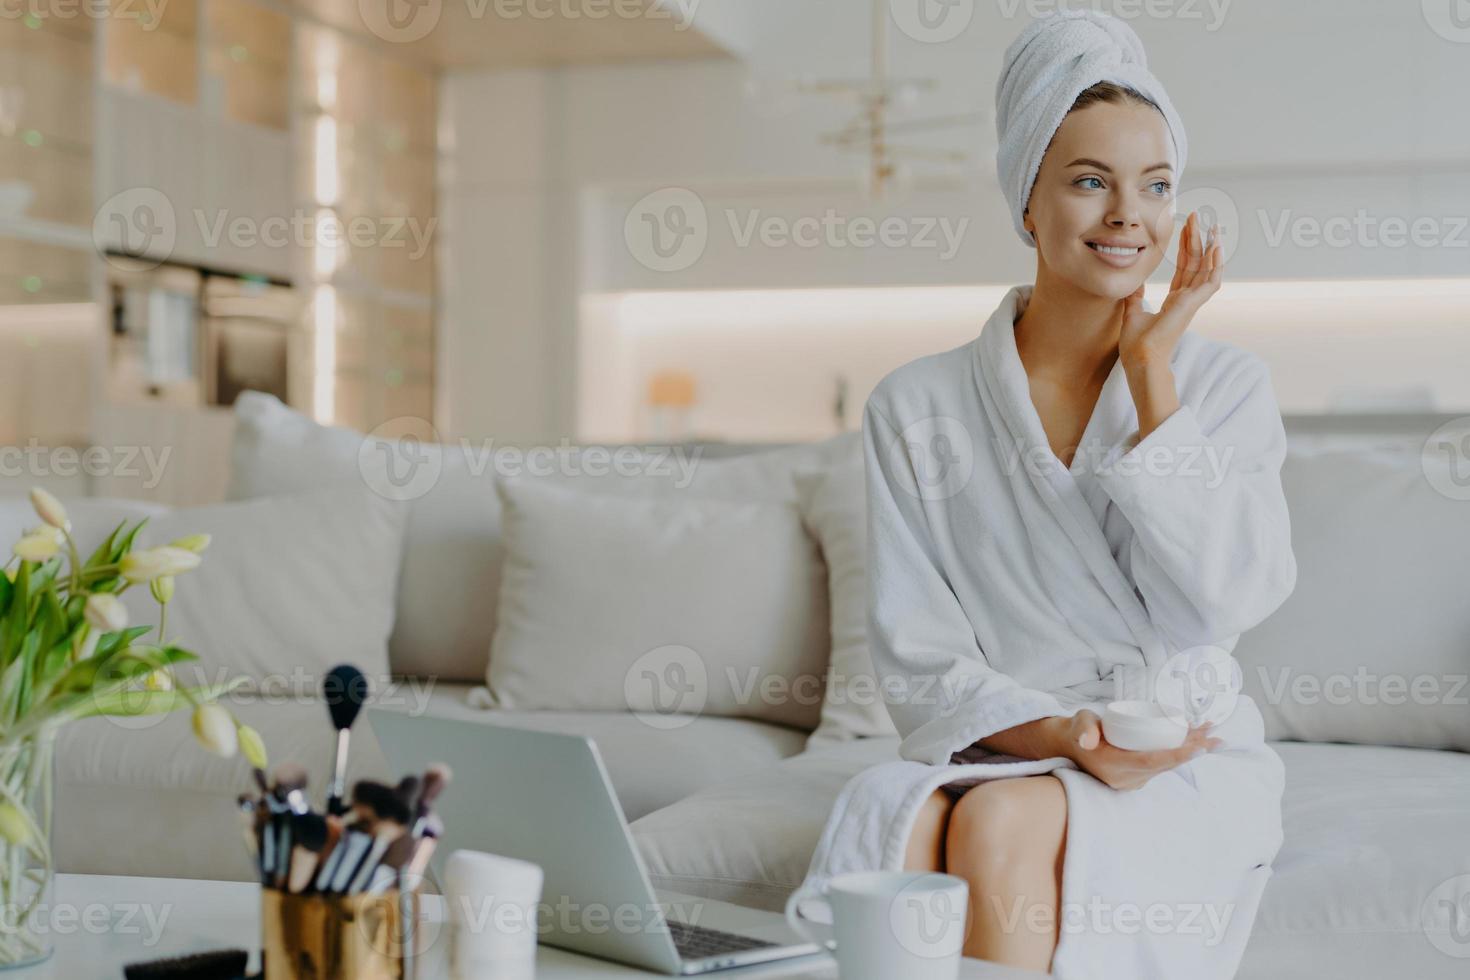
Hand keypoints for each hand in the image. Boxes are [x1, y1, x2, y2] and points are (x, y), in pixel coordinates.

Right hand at [1061, 709, 1221, 790]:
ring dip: (1189, 751)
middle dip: (1192, 751)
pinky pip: (1162, 766)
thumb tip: (1087, 740)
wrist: (1069, 747)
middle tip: (1217, 738)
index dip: (1177, 755)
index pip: (1151, 762)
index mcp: (1113, 766)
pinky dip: (1178, 753)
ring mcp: (1131, 780)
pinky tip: (1194, 740)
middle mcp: (1125, 778)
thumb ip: (1083, 728)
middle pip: (1165, 765)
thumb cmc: (1077, 730)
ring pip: (1166, 765)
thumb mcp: (1079, 723)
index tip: (1199, 747)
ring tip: (1211, 735)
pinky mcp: (1137, 776)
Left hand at [1118, 211, 1224, 366]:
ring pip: (1207, 269)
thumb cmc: (1137, 344)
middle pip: (1196, 263)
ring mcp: (1192, 302)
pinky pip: (1210, 281)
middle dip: (1197, 239)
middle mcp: (1187, 299)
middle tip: (1197, 217)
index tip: (1185, 228)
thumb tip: (1134, 284)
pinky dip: (1215, 265)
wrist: (1140, 359)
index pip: (1184, 268)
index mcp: (1175, 300)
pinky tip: (1216, 248)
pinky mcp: (1192, 305)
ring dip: (1211, 247)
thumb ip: (1136, 297)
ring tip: (1213, 226)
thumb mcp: (1133, 312)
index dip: (1186, 248)